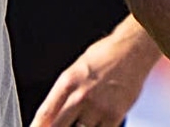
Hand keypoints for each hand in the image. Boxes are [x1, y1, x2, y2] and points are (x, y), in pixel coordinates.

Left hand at [30, 19, 158, 126]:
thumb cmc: (103, 57)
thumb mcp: (75, 70)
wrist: (133, 50)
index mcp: (68, 81)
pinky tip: (92, 124)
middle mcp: (81, 96)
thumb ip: (62, 94)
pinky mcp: (115, 115)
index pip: (45, 113)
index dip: (36, 126)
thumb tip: (49, 117)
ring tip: (79, 121)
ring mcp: (98, 107)